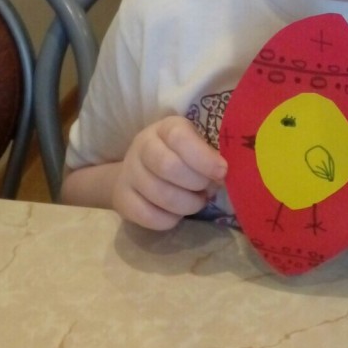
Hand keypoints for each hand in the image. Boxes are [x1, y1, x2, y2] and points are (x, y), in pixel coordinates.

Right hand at [112, 116, 227, 230]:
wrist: (139, 171)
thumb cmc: (180, 156)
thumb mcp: (195, 145)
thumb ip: (210, 154)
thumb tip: (225, 174)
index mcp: (165, 128)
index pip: (179, 137)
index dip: (203, 157)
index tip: (222, 172)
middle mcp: (142, 146)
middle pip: (168, 167)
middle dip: (197, 183)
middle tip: (209, 189)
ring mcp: (129, 172)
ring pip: (161, 195)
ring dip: (188, 204)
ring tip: (197, 201)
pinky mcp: (122, 198)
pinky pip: (149, 216)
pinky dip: (171, 219)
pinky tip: (178, 213)